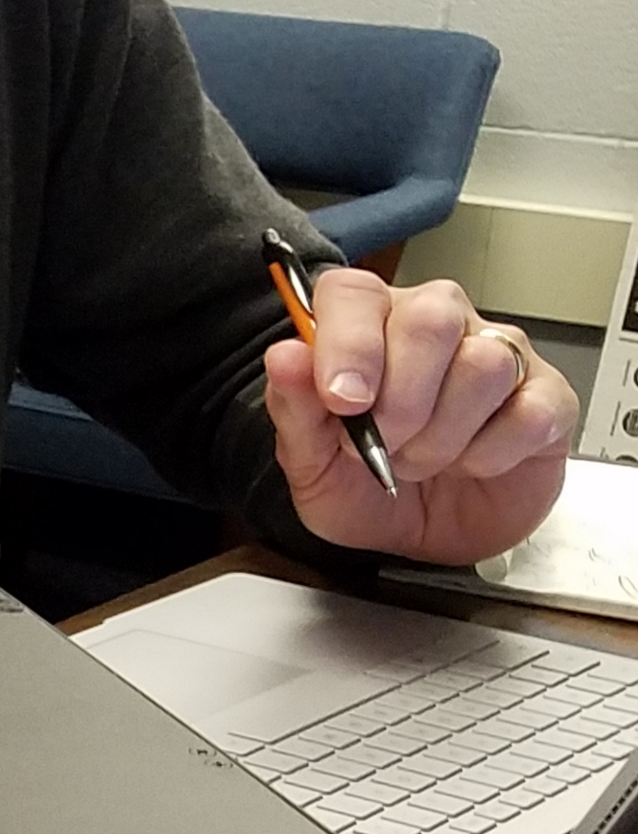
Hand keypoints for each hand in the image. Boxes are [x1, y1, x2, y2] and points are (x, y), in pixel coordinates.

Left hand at [264, 267, 577, 562]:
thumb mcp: (310, 465)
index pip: (353, 292)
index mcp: (368, 325)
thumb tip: (285, 356)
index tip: (341, 400)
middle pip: (430, 316)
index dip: (347, 342)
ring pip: (482, 363)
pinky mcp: (548, 399)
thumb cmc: (364, 489)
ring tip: (420, 463)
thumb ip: (295, 409)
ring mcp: (500, 356)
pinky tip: (472, 466)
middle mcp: (438, 325)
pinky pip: (531, 410)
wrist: (422, 542)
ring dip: (442, 432)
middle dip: (401, 396)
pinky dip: (493, 452)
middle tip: (383, 444)